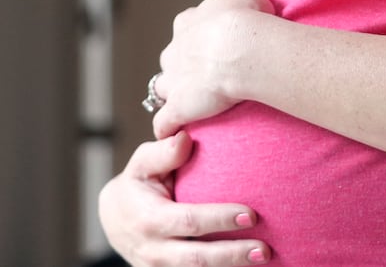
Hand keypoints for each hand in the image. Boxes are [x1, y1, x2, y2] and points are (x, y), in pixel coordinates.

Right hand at [98, 131, 270, 265]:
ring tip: (263, 260)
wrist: (114, 221)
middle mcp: (153, 250)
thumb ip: (162, 153)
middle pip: (197, 258)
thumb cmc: (137, 185)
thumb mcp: (141, 165)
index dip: (219, 220)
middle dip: (232, 254)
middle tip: (264, 249)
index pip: (189, 221)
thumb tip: (185, 138)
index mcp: (149, 219)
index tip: (251, 214)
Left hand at [153, 0, 274, 138]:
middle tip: (209, 75)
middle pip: (172, 61)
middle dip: (184, 68)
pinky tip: (178, 136)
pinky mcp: (177, 109)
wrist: (239, 46)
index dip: (199, 38)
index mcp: (187, 24)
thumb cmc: (246, 18)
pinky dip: (169, 129)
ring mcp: (173, 81)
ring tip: (193, 107)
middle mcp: (174, 51)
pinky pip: (165, 124)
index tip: (216, 44)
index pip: (185, 29)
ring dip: (174, 97)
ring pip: (164, 91)